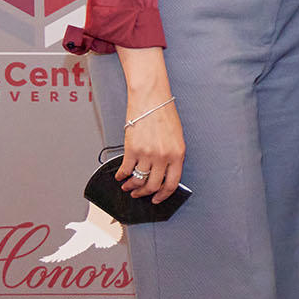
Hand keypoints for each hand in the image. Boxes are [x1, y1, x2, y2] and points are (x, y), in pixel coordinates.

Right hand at [115, 47, 184, 203]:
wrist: (151, 99)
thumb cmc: (164, 115)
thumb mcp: (176, 137)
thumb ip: (172, 156)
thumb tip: (164, 175)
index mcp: (178, 154)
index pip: (172, 183)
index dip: (163, 195)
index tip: (157, 199)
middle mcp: (164, 156)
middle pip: (153, 185)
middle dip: (144, 193)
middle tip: (139, 194)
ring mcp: (147, 154)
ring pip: (138, 180)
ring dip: (131, 186)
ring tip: (127, 186)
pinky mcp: (132, 149)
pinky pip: (125, 170)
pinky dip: (121, 176)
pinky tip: (120, 176)